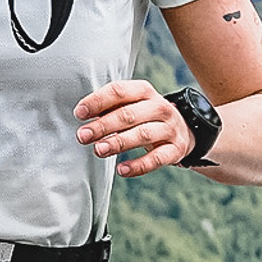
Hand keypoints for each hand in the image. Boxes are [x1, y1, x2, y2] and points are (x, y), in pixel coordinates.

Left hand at [74, 80, 191, 176]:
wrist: (182, 130)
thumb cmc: (144, 117)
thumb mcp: (130, 105)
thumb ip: (108, 108)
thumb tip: (82, 114)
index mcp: (144, 91)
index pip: (119, 91)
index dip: (98, 101)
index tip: (79, 113)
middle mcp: (159, 107)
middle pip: (129, 114)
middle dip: (103, 125)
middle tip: (83, 136)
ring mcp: (169, 128)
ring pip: (143, 134)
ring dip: (118, 143)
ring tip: (98, 150)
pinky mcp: (175, 150)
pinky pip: (157, 159)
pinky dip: (139, 165)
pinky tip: (122, 170)